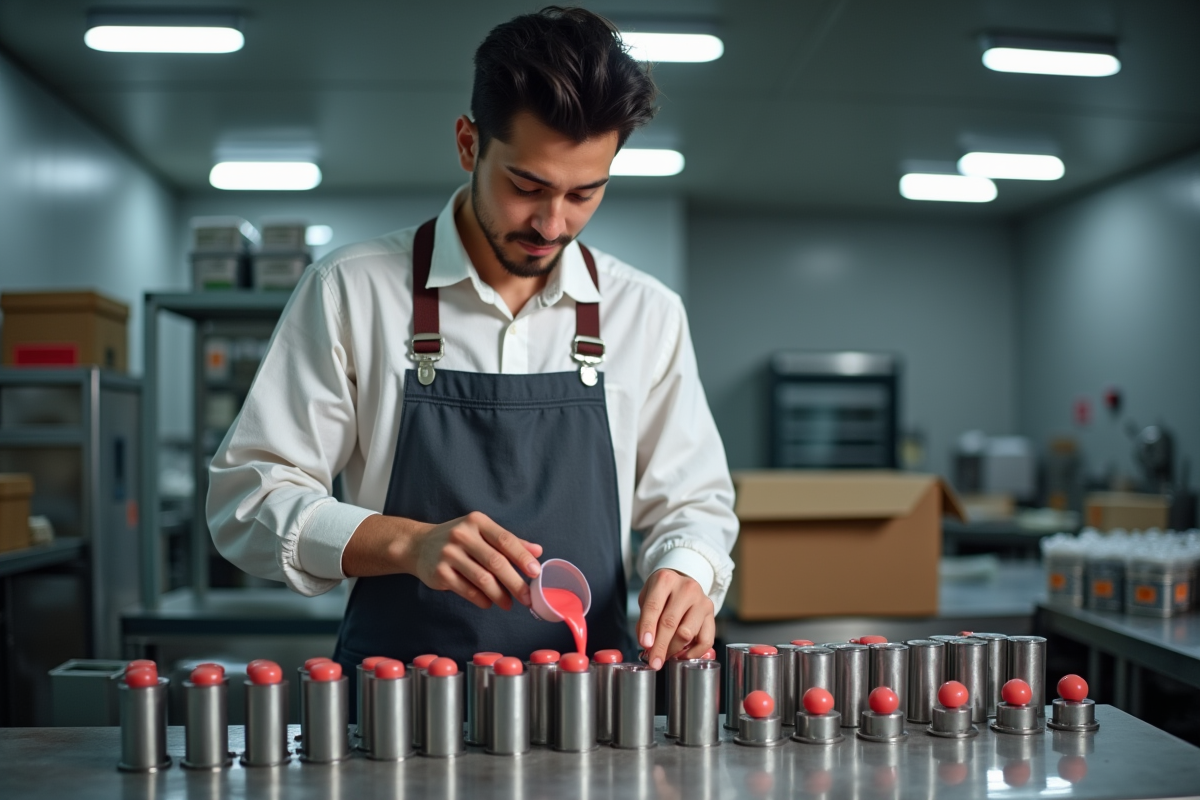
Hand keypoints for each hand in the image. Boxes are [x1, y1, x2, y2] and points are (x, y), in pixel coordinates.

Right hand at [343, 511, 541, 610]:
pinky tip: (489, 603)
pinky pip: (467, 590)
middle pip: (496, 562)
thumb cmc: (458, 539)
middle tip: (527, 598)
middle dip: (515, 583)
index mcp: (477, 522)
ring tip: (509, 604)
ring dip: (500, 595)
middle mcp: (462, 535)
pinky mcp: (439, 573)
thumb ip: (510, 541)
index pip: (505, 540)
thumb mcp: (482, 532)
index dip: (522, 557)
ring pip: (482, 579)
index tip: (536, 573)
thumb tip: (538, 551)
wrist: (417, 545)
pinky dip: (481, 599)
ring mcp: (448, 554)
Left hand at [636, 568, 714, 668]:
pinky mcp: (712, 613)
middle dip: (660, 646)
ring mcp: (701, 600)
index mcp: (665, 580)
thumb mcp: (647, 598)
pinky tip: (683, 655)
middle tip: (654, 661)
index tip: (645, 644)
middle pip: (670, 622)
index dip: (648, 627)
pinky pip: (706, 640)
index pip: (654, 606)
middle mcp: (686, 588)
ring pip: (687, 633)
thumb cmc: (662, 593)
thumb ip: (644, 620)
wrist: (683, 583)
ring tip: (665, 655)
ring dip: (674, 650)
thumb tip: (648, 645)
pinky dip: (694, 653)